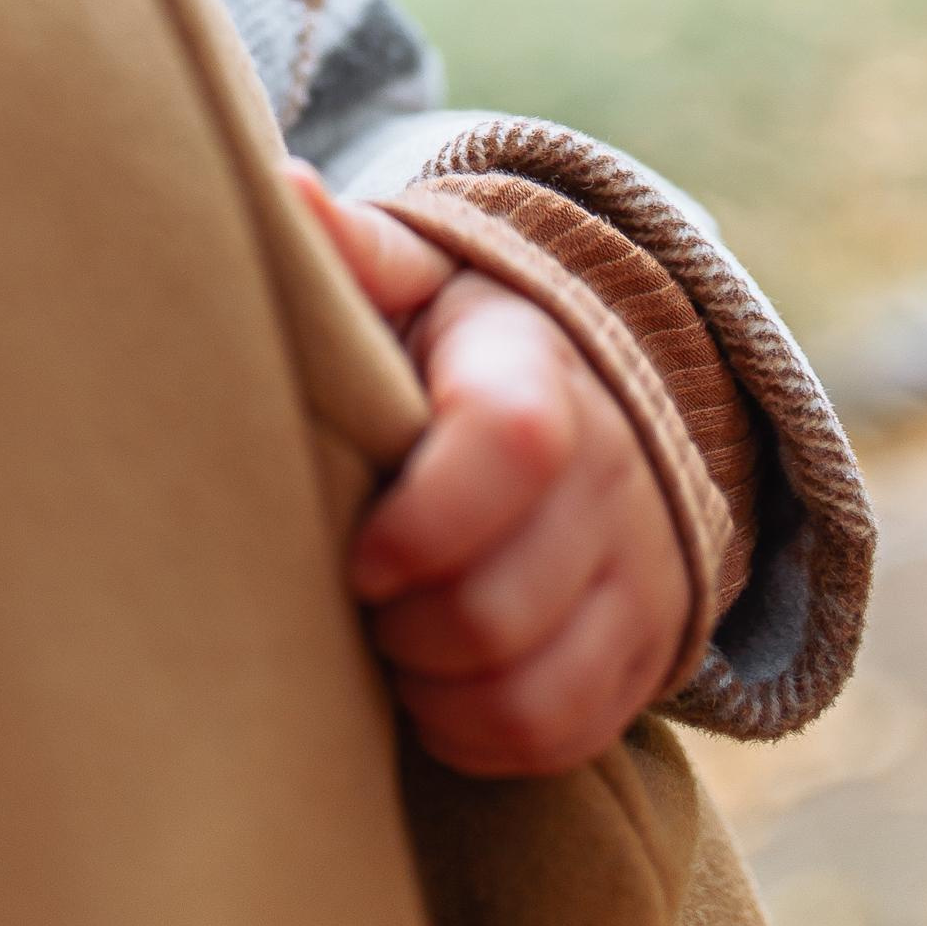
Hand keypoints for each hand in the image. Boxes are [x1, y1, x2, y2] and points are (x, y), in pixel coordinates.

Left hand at [288, 167, 692, 777]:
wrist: (580, 399)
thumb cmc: (446, 343)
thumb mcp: (410, 280)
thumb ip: (350, 249)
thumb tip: (280, 190)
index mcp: (534, 365)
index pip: (514, 441)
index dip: (424, 519)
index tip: (357, 553)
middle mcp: (609, 467)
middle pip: (504, 598)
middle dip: (404, 621)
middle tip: (352, 595)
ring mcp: (639, 566)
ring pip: (531, 686)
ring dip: (434, 687)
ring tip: (386, 641)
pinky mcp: (646, 649)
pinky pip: (560, 735)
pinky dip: (476, 733)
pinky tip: (429, 688)